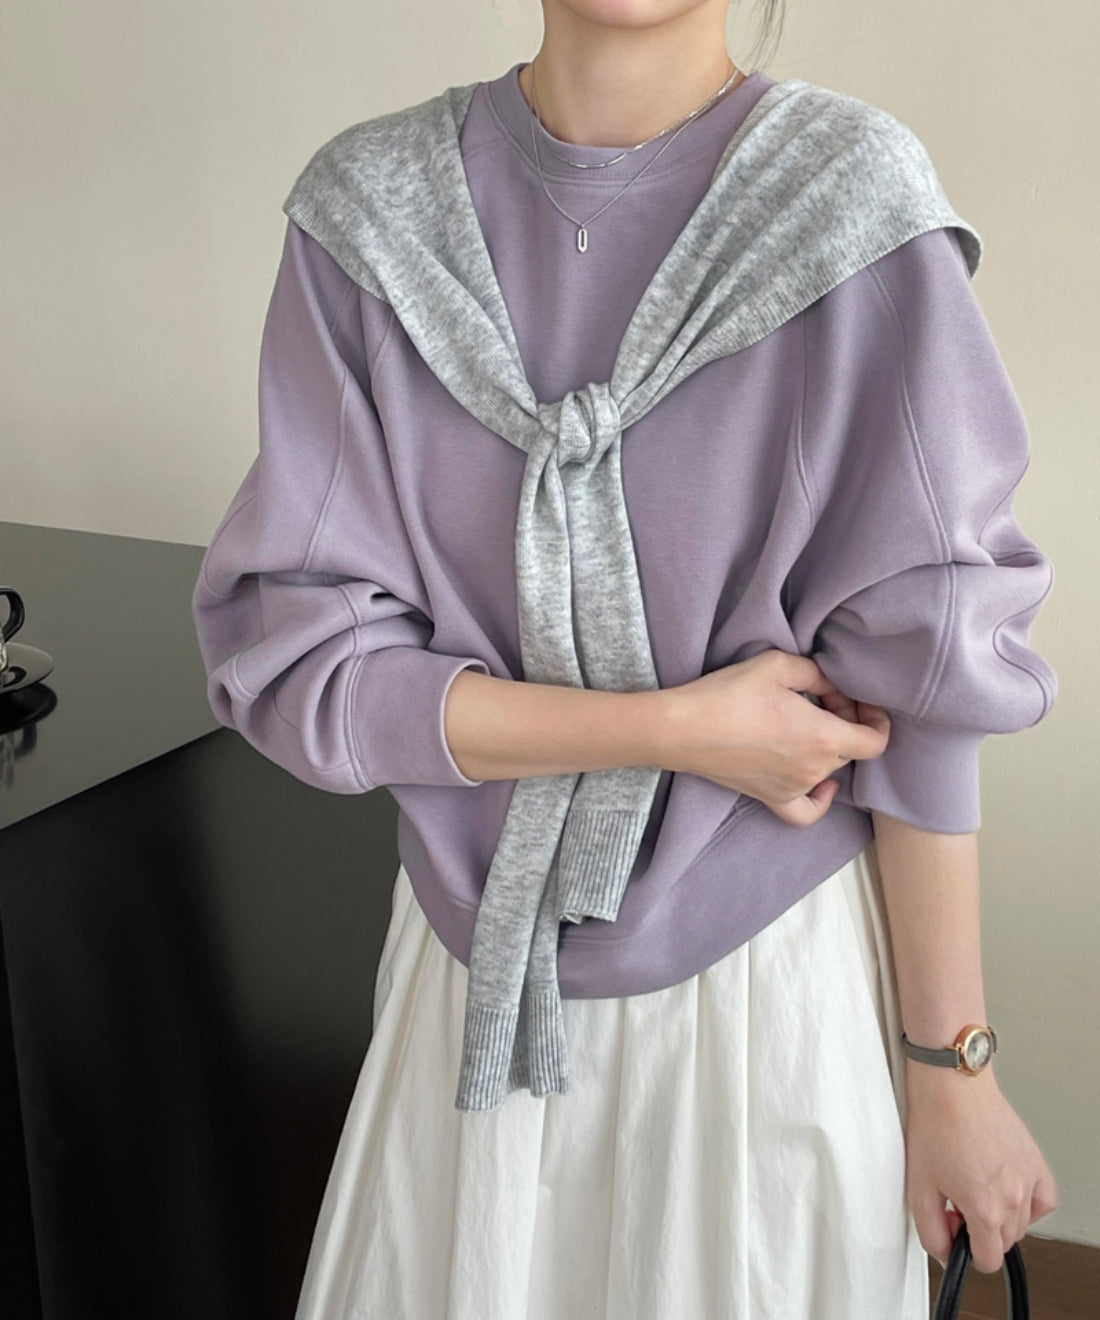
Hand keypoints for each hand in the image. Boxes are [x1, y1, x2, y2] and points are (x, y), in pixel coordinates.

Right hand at [660, 649, 890, 826]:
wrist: (683, 729)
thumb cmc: (728, 695)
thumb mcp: (778, 665)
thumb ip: (817, 674)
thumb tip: (831, 686)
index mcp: (824, 737)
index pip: (875, 741)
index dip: (877, 720)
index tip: (863, 703)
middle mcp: (815, 769)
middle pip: (850, 750)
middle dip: (845, 722)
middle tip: (820, 697)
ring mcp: (794, 787)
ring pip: (829, 770)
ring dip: (827, 747)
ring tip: (804, 722)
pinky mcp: (771, 797)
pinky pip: (806, 812)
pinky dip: (820, 800)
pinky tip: (821, 785)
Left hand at [903, 1062, 1058, 1272]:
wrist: (951, 1084)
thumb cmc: (934, 1124)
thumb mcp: (918, 1187)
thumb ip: (932, 1232)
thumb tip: (946, 1255)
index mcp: (985, 1209)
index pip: (988, 1260)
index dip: (965, 1250)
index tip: (953, 1227)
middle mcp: (1014, 1197)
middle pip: (1004, 1242)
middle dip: (979, 1231)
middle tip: (955, 1200)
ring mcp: (1029, 1178)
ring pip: (1021, 1223)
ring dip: (1000, 1216)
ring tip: (974, 1186)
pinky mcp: (1036, 1161)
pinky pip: (1043, 1201)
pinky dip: (1028, 1203)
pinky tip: (1005, 1188)